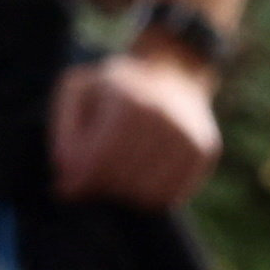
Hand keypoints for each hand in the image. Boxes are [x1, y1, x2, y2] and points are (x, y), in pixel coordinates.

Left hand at [45, 49, 228, 206]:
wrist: (172, 71)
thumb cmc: (114, 86)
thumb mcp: (77, 90)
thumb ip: (65, 130)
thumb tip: (66, 172)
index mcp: (128, 100)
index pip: (99, 159)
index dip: (78, 180)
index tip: (65, 189)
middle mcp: (163, 118)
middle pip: (122, 179)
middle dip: (97, 188)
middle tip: (87, 184)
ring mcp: (188, 135)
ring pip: (147, 194)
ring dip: (122, 195)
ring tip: (112, 181)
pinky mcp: (205, 151)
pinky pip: (171, 196)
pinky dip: (148, 198)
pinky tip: (137, 182)